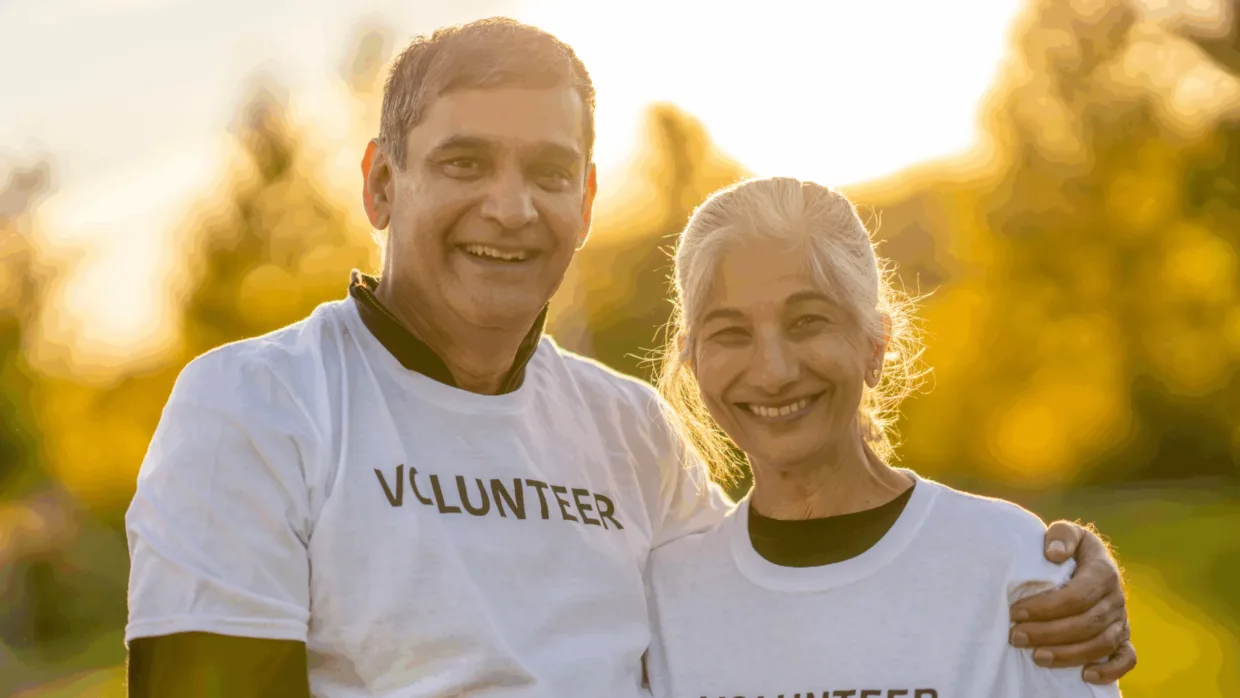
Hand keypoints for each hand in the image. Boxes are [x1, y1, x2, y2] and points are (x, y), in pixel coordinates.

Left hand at [1009, 521, 1136, 683]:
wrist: (1086, 560)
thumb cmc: (1067, 548)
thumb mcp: (1065, 533)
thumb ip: (1061, 536)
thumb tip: (1053, 553)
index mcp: (1103, 571)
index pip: (1078, 595)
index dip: (1047, 607)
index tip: (1016, 612)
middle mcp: (1116, 597)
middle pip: (1087, 623)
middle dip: (1049, 633)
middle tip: (1016, 636)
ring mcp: (1121, 619)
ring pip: (1101, 644)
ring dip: (1068, 654)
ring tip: (1036, 656)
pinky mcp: (1123, 636)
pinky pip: (1127, 658)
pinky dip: (1110, 670)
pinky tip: (1085, 675)